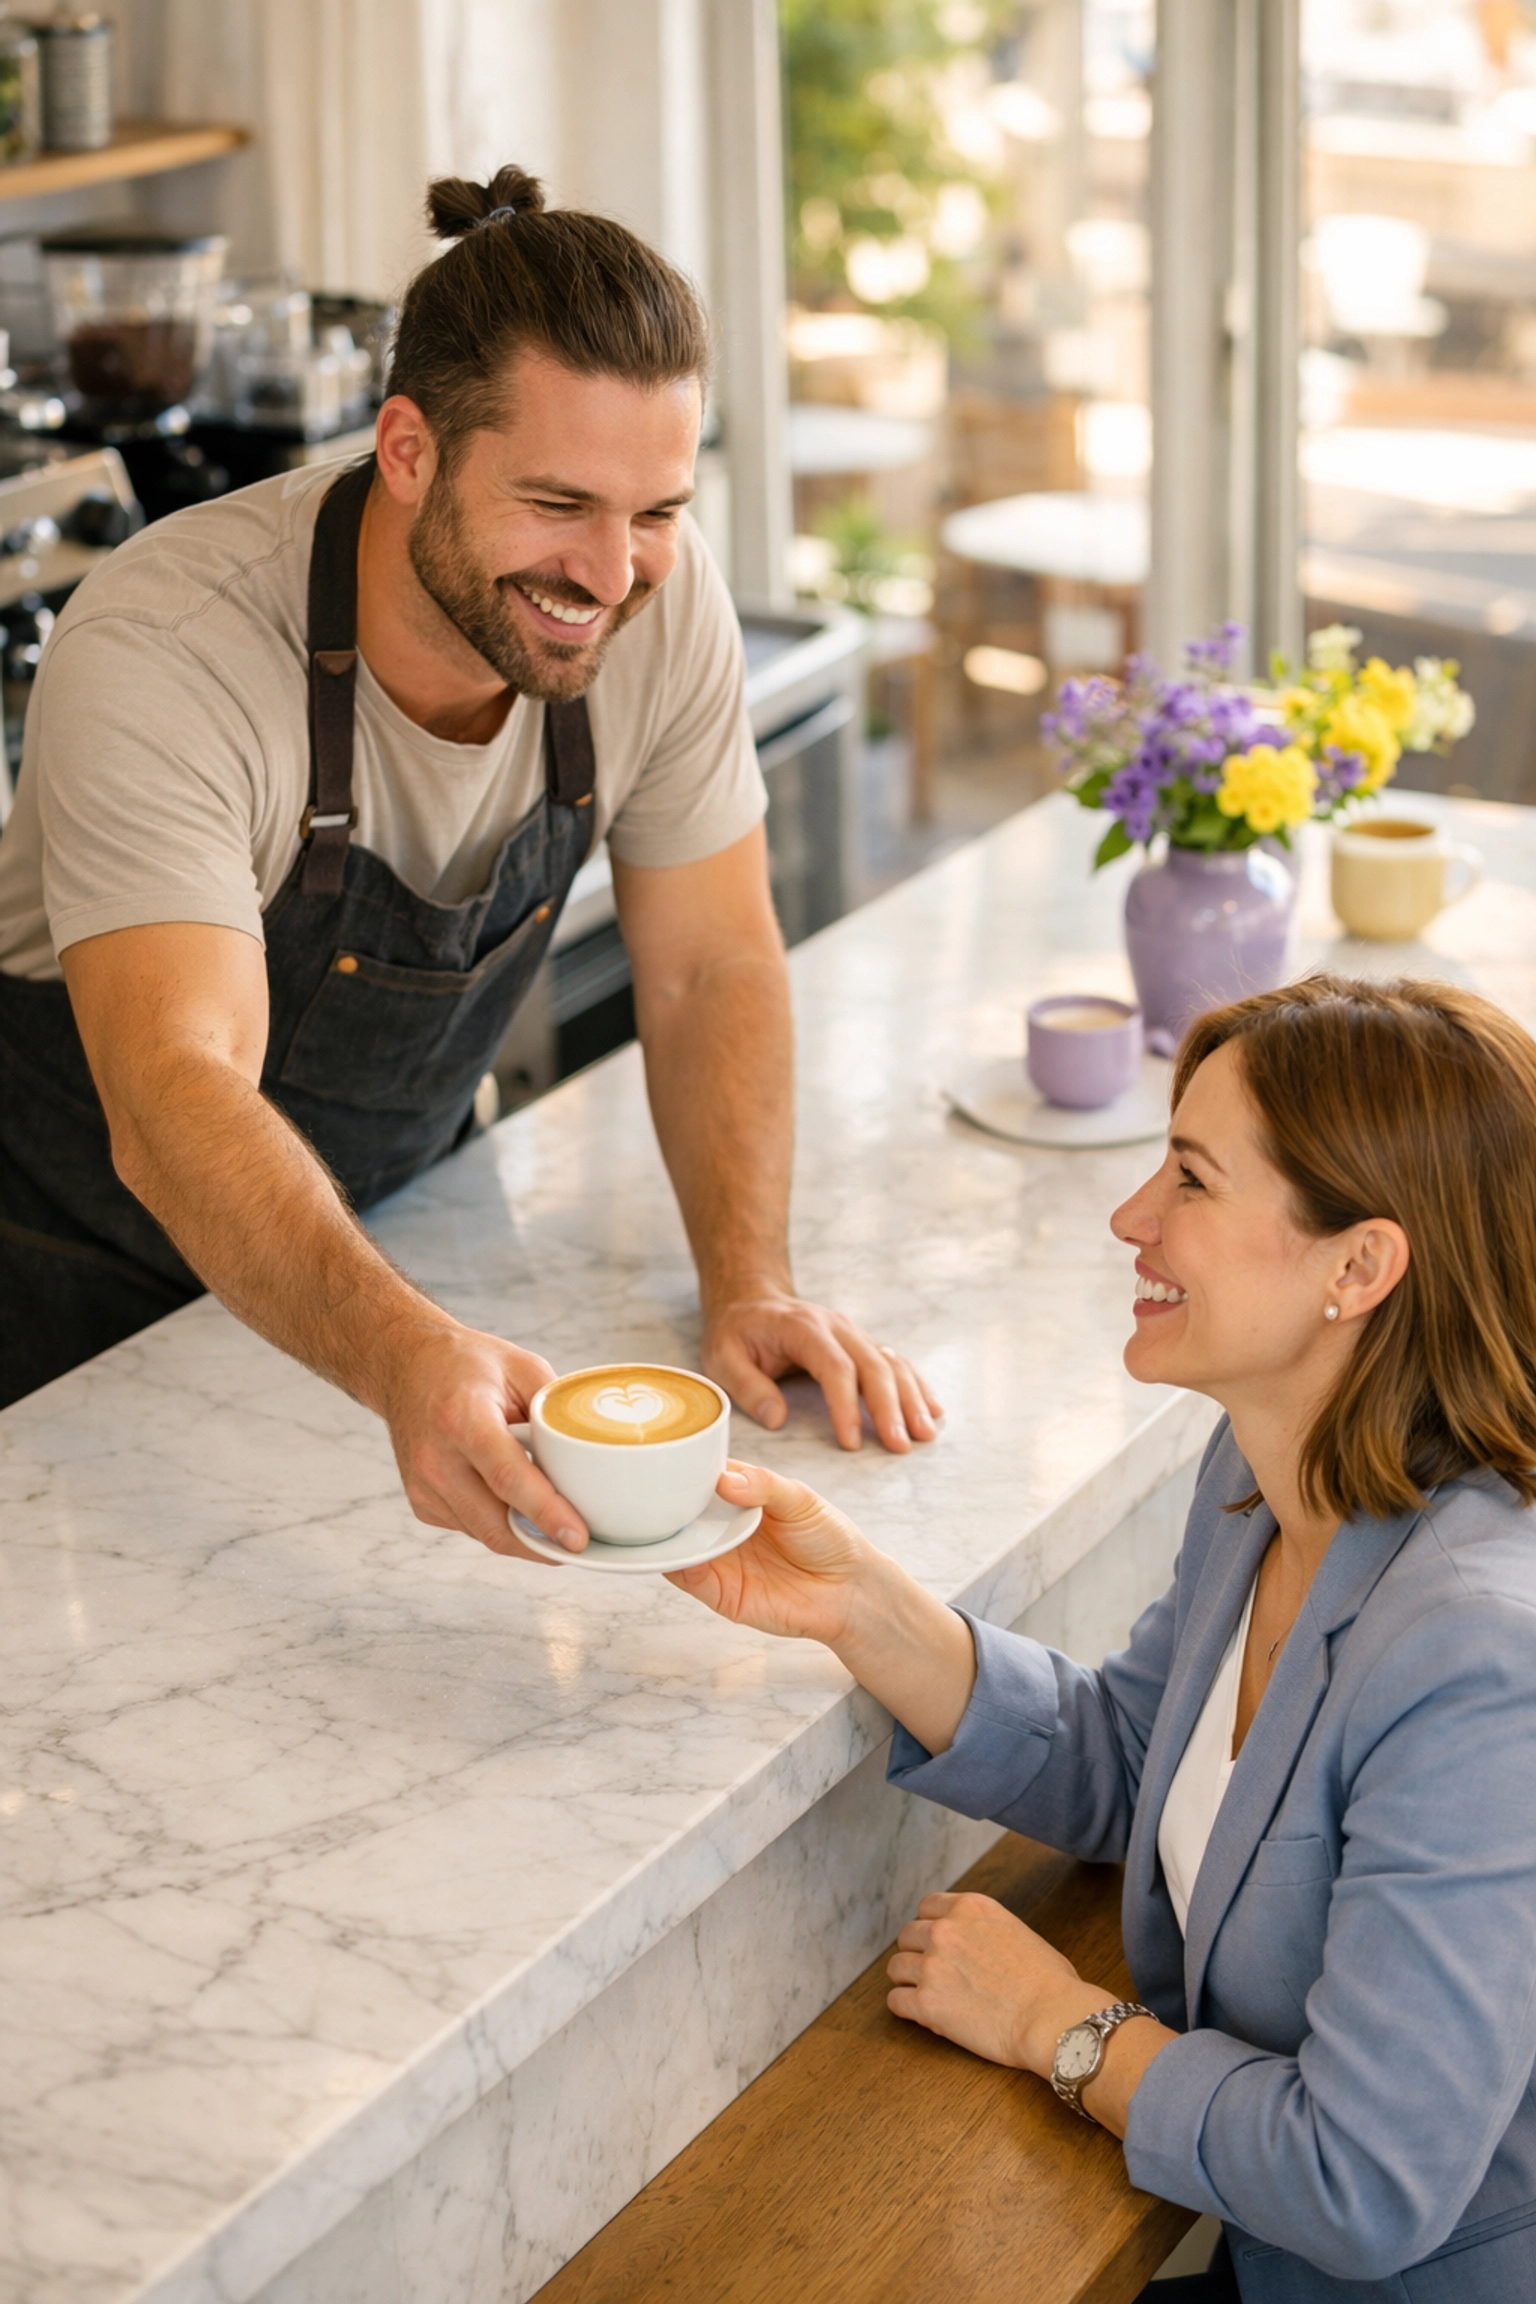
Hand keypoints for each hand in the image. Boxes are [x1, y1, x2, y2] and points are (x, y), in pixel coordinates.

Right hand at [377, 1322, 587, 1558]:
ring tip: (558, 1528)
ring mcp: (423, 1485)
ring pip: (485, 1533)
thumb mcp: (522, 1367)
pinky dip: (500, 1525)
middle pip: (496, 1522)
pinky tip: (518, 1508)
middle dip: (543, 1545)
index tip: (578, 1539)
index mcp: (463, 1418)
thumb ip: (553, 1411)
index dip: (547, 1513)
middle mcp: (436, 1458)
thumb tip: (590, 1456)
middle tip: (583, 1546)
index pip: (508, 1478)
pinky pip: (470, 1527)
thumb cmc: (466, 1364)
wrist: (406, 1366)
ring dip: (525, 1538)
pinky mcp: (421, 1502)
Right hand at [667, 1459, 870, 1642]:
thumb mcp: (801, 1499)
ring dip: (666, 1535)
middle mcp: (724, 1526)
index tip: (669, 1458)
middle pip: (683, 1511)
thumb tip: (724, 1480)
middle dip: (666, 1502)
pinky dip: (678, 1567)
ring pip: (679, 1544)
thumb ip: (764, 1485)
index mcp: (741, 1495)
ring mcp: (720, 1559)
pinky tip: (680, 1555)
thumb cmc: (830, 1539)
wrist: (850, 1590)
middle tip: (654, 1490)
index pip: (703, 1477)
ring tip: (657, 1522)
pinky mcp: (721, 1592)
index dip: (686, 1468)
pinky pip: (689, 1579)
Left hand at [702, 1289, 941, 1452]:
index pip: (834, 1367)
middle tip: (900, 1446)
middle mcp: (836, 1327)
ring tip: (924, 1434)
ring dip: (911, 1398)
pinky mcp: (862, 1342)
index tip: (851, 1441)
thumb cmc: (736, 1332)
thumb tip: (777, 1418)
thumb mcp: (723, 1357)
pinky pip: (896, 1361)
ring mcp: (853, 1333)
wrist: (751, 1299)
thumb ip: (748, 1387)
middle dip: (890, 1407)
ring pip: (892, 1362)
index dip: (846, 1405)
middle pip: (873, 1365)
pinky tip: (932, 1408)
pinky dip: (916, 1385)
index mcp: (803, 1328)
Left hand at [886, 1892, 1091, 2072]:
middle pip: (907, 1936)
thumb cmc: (1049, 1982)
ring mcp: (932, 1966)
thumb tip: (981, 1945)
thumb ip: (987, 1931)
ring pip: (896, 1967)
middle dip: (917, 1953)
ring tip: (923, 1994)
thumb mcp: (1018, 1932)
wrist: (1051, 2017)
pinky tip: (919, 2014)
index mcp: (970, 1908)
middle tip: (931, 1972)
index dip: (930, 1926)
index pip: (927, 1907)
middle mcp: (945, 1930)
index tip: (935, 1942)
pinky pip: (895, 2001)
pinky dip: (905, 2008)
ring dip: (908, 1980)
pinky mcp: (925, 2003)